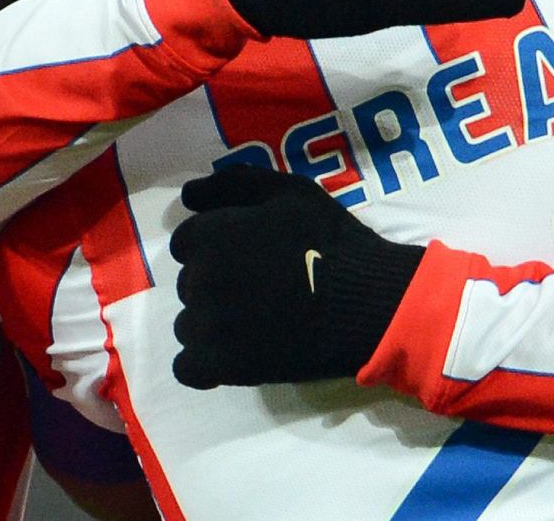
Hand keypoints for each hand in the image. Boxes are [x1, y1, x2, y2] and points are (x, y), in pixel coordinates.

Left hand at [170, 165, 423, 388]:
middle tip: (259, 289)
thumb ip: (232, 184)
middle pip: (188, 284)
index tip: (247, 256)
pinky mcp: (223, 367)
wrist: (367, 302)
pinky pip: (188, 369)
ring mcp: (208, 327)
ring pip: (188, 326)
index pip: (187, 243)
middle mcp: (198, 279)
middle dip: (216, 284)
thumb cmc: (329, 241)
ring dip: (212, 325)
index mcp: (209, 235)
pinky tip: (235, 355)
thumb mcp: (288, 192)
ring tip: (254, 324)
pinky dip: (204, 364)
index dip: (216, 247)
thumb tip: (188, 195)